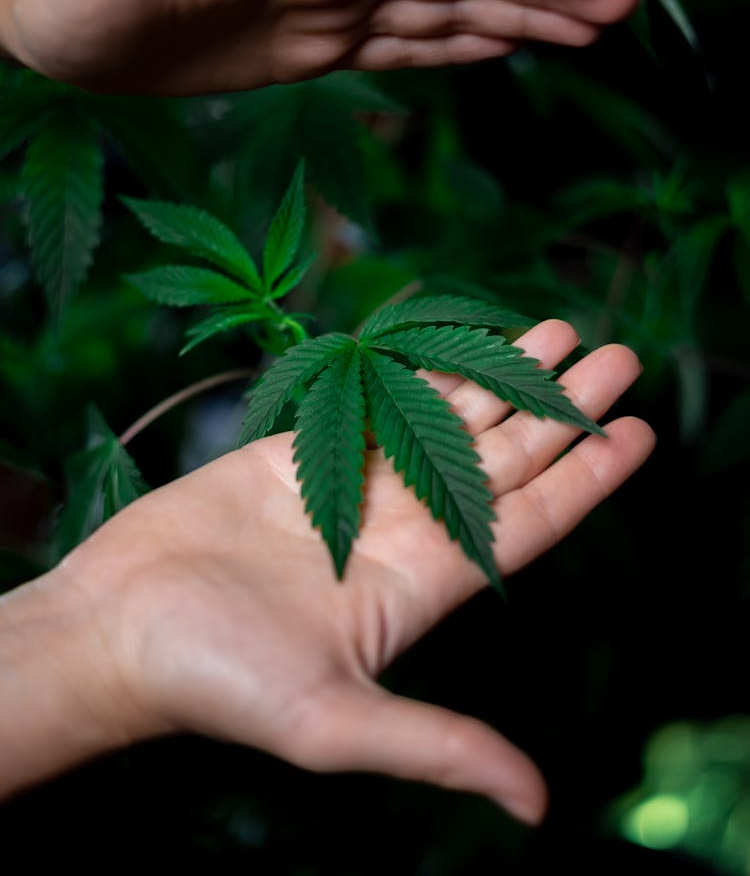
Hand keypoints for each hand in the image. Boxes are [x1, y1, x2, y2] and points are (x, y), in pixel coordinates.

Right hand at [15, 320, 652, 823]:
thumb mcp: (333, 723)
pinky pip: (375, 396)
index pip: (531, 522)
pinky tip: (460, 338)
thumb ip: (438, 745)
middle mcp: (401, 527)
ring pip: (448, 416)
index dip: (587, 479)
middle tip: (618, 357)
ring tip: (557, 331)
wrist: (117, 629)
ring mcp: (353, 483)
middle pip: (503, 457)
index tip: (639, 432)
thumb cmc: (215, 683)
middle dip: (560, 409)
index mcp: (423, 584)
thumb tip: (536, 805)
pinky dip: (421, 364)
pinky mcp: (301, 448)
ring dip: (504, 375)